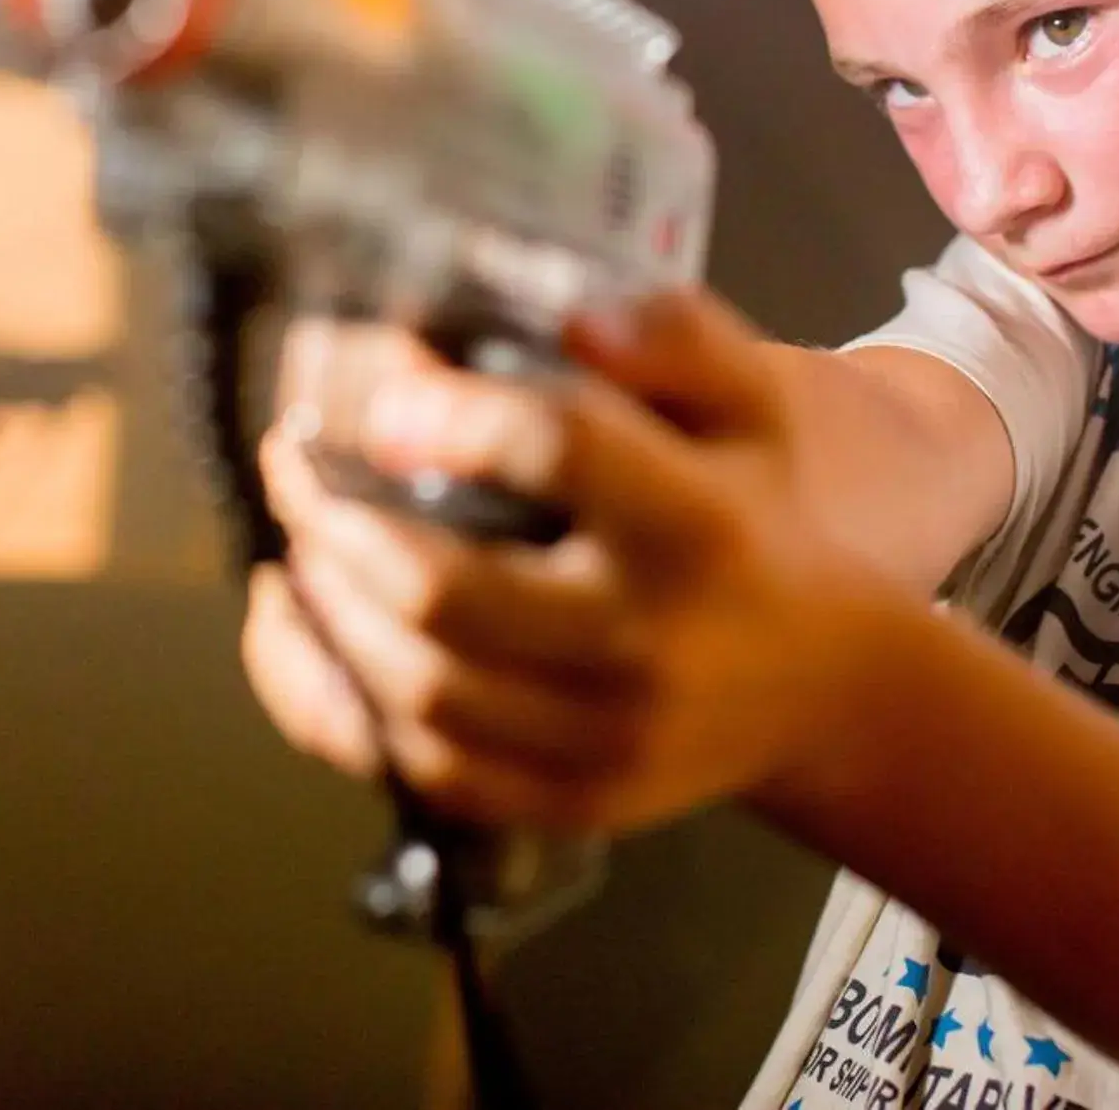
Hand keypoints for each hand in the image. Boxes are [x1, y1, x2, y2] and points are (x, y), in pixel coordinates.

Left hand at [245, 290, 895, 835]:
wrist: (825, 688)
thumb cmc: (754, 518)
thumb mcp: (751, 405)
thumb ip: (674, 337)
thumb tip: (576, 315)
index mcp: (695, 524)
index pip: (558, 451)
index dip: (448, 413)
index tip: (380, 393)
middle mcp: (648, 643)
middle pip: (445, 592)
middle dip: (338, 521)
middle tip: (294, 462)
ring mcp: (604, 741)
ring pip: (414, 689)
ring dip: (326, 605)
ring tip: (302, 536)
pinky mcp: (568, 803)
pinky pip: (417, 767)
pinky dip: (332, 697)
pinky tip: (301, 625)